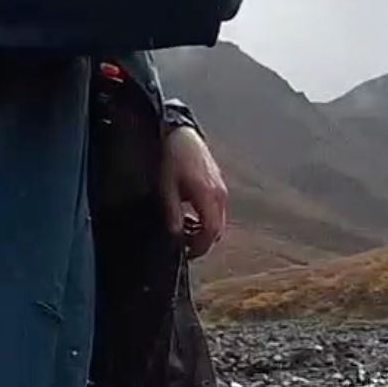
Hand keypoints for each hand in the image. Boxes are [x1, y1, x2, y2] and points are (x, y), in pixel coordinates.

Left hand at [162, 126, 228, 258]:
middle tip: (183, 243)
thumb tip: (176, 236)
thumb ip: (173, 215)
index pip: (211, 232)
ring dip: (204, 229)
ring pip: (219, 220)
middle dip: (202, 241)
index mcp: (208, 196)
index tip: (186, 252)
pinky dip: (207, 217)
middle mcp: (219, 194)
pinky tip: (191, 213)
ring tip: (184, 227)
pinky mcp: (219, 184)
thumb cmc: (172, 158)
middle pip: (218, 230)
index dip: (200, 247)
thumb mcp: (166, 189)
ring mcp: (222, 188)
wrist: (181, 134)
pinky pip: (218, 209)